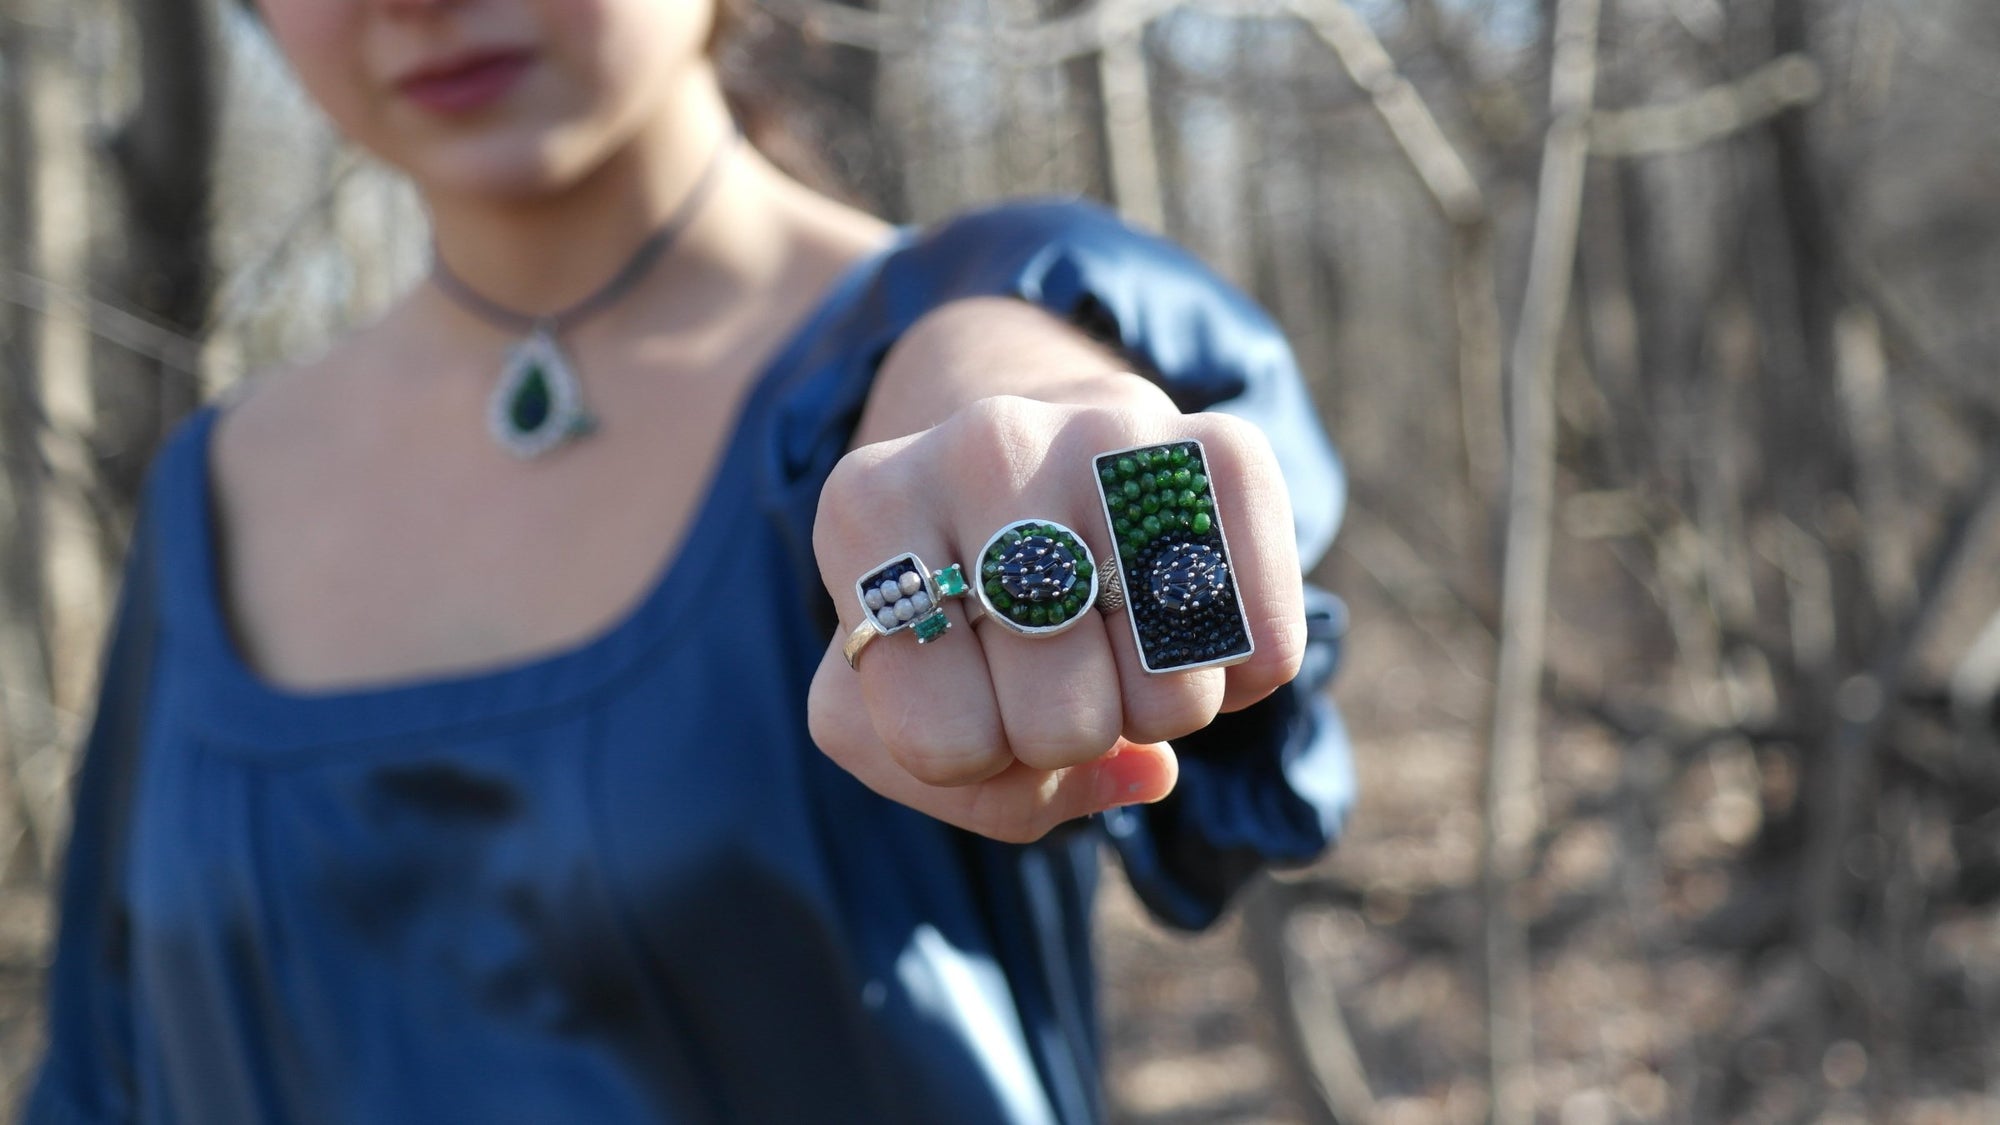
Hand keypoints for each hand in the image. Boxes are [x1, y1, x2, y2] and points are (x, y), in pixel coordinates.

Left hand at [807, 393, 1306, 842]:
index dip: (970, 756)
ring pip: (1170, 694)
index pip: (943, 743)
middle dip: (1066, 735)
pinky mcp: (1221, 444)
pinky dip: (1241, 680)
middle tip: (1052, 666)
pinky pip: (1262, 644)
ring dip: (1155, 710)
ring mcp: (1109, 434)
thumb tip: (1146, 771)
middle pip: (1063, 724)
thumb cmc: (950, 606)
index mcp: (868, 509)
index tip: (963, 686)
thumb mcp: (892, 704)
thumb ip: (974, 791)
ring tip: (1116, 638)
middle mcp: (985, 446)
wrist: (1025, 451)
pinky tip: (1188, 623)